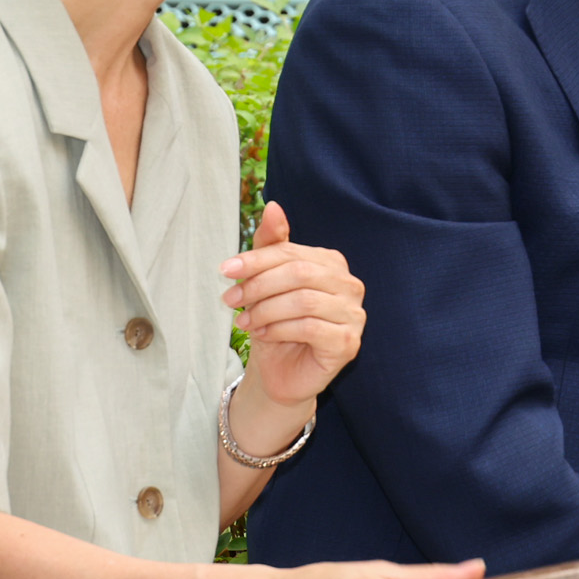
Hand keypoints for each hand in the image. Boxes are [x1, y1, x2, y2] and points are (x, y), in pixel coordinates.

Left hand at [223, 202, 366, 413]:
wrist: (281, 372)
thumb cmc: (275, 323)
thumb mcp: (266, 284)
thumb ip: (272, 245)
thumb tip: (273, 206)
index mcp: (332, 265)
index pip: (292, 253)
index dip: (257, 259)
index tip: (225, 270)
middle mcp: (350, 286)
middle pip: (300, 273)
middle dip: (259, 285)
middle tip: (230, 300)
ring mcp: (354, 315)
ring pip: (304, 300)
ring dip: (266, 310)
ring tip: (244, 321)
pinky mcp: (348, 343)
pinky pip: (311, 328)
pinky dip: (280, 329)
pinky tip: (264, 334)